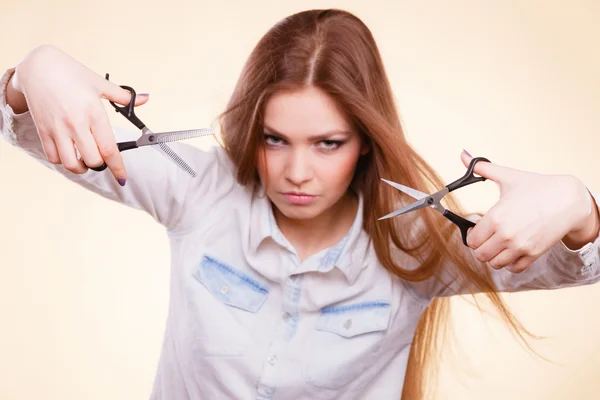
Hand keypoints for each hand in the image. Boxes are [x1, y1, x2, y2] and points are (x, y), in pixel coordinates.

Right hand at [10, 45, 149, 183]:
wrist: (38, 66)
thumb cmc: (72, 73)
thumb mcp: (100, 83)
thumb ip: (124, 96)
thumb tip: (146, 98)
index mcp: (94, 113)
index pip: (109, 149)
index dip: (118, 167)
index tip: (123, 177)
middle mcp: (76, 123)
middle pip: (93, 160)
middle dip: (100, 164)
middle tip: (102, 158)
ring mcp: (58, 129)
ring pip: (71, 164)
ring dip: (81, 168)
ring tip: (85, 160)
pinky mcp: (43, 131)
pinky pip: (53, 158)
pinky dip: (63, 161)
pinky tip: (69, 154)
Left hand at [461, 150, 593, 272]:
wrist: (568, 199)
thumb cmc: (537, 187)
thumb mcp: (508, 176)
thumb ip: (482, 168)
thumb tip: (463, 155)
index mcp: (496, 217)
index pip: (471, 240)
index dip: (472, 235)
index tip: (478, 228)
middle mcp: (506, 235)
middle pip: (480, 255)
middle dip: (480, 247)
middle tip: (486, 237)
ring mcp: (521, 247)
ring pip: (495, 264)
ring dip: (493, 256)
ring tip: (498, 244)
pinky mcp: (533, 254)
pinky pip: (513, 269)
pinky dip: (509, 263)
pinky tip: (510, 251)